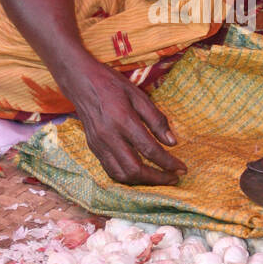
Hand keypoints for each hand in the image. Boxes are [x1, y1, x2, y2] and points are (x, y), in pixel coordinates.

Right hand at [69, 62, 186, 185]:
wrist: (80, 81)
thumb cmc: (112, 85)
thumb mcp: (139, 95)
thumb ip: (156, 119)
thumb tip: (172, 142)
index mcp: (123, 120)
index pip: (149, 149)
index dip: (168, 163)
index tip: (181, 169)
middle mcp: (109, 136)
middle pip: (135, 169)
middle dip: (157, 178)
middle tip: (173, 179)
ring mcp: (99, 144)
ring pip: (121, 175)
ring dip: (142, 182)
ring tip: (158, 178)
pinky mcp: (93, 148)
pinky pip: (111, 170)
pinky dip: (127, 177)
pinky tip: (139, 173)